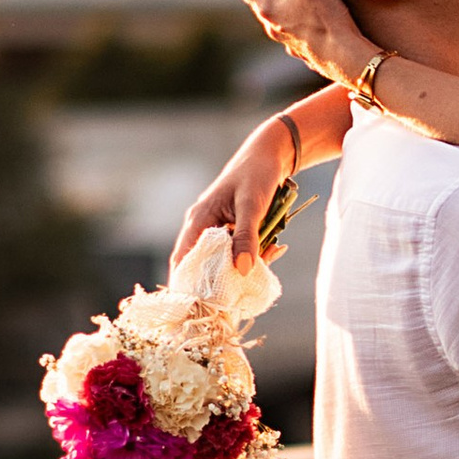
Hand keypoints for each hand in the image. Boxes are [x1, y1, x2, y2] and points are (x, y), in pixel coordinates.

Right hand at [170, 112, 296, 277]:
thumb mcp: (253, 205)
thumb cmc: (257, 173)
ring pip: (228, 259)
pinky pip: (242, 250)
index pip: (183, 260)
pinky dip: (258, 252)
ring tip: (273, 252)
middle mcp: (204, 227)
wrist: (271, 153)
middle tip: (248, 286)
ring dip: (249, 262)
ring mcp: (220, 229)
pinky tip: (276, 246)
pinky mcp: (236, 229)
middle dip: (227, 277)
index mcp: (198, 220)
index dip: (186, 284)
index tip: (198, 305)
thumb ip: (247, 236)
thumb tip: (242, 270)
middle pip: (206, 264)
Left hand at [235, 0, 375, 91]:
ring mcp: (290, 43)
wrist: (349, 60)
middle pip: (261, 3)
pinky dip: (300, 23)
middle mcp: (274, 28)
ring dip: (282, 6)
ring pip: (280, 20)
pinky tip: (312, 19)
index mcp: (267, 9)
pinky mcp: (308, 52)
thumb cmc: (325, 19)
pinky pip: (298, 34)